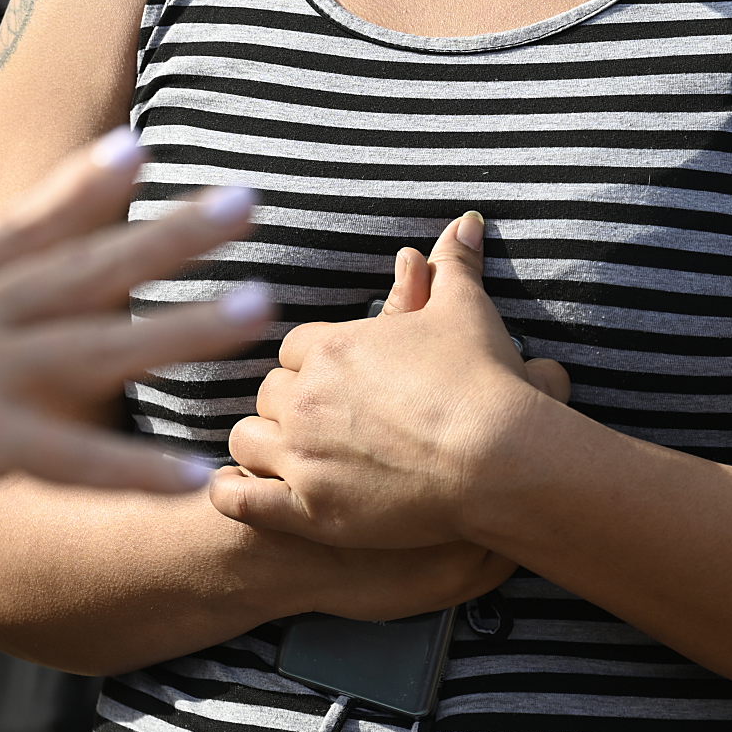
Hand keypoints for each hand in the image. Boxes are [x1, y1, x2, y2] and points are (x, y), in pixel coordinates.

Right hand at [0, 134, 271, 531]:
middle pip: (85, 267)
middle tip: (249, 199)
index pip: (22, 225)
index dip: (86, 185)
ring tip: (260, 314)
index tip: (144, 146)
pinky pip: (71, 462)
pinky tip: (197, 474)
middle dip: (171, 231)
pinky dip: (135, 468)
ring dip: (182, 328)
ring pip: (97, 347)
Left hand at [216, 212, 570, 549]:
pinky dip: (231, 494)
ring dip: (262, 444)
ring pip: (247, 439)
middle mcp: (305, 398)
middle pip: (270, 393)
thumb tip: (465, 221)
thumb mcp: (465, 311)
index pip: (293, 349)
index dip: (313, 364)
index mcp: (329, 349)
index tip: (337, 379)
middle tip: (321, 421)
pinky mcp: (309, 510)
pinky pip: (241, 501)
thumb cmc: (482, 381)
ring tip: (284, 455)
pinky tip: (233, 489)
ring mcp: (303, 456)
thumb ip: (454, 266)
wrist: (500, 458)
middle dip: (290, 404)